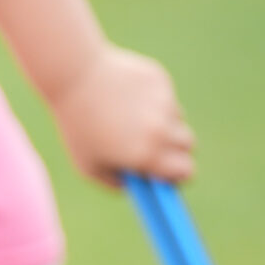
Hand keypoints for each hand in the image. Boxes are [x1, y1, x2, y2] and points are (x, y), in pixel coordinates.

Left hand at [50, 44, 193, 185]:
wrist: (75, 76)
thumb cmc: (77, 126)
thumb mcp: (88, 166)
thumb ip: (117, 184)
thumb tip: (143, 188)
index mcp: (146, 154)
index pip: (187, 171)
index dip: (180, 173)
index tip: (171, 171)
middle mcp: (160, 130)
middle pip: (189, 144)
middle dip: (175, 148)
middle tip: (154, 146)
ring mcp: (164, 102)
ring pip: (178, 118)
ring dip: (165, 122)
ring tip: (132, 118)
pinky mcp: (162, 81)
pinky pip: (167, 97)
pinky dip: (155, 100)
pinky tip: (129, 96)